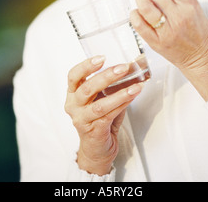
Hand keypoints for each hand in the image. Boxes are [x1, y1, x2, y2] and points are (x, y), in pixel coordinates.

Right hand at [64, 56, 143, 174]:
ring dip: (120, 93)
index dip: (86, 66)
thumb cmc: (99, 120)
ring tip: (135, 86)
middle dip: (107, 76)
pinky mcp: (93, 131)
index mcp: (72, 94)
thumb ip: (108, 87)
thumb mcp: (100, 99)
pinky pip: (109, 116)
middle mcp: (73, 106)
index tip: (101, 58)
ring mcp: (81, 119)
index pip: (73, 76)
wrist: (96, 150)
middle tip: (123, 68)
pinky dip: (122, 104)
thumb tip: (129, 71)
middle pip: (87, 88)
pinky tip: (132, 97)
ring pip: (100, 104)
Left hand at [129, 0, 207, 99]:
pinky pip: (138, 23)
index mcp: (187, 3)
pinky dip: (135, 14)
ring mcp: (166, 30)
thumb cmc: (196, 28)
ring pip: (144, 6)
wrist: (202, 56)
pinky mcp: (157, 42)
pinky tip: (139, 13)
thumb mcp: (190, 4)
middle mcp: (177, 15)